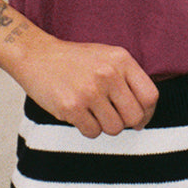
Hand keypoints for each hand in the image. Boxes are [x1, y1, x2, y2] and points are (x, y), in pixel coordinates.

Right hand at [14, 36, 158, 137]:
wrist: (37, 55)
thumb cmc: (75, 60)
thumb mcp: (107, 56)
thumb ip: (128, 78)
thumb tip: (145, 114)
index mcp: (121, 59)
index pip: (150, 96)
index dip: (148, 112)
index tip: (139, 117)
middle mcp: (108, 74)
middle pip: (134, 117)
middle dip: (125, 122)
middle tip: (112, 115)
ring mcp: (90, 91)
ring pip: (114, 128)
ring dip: (104, 125)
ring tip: (92, 110)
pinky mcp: (71, 107)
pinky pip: (92, 132)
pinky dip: (87, 128)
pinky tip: (79, 113)